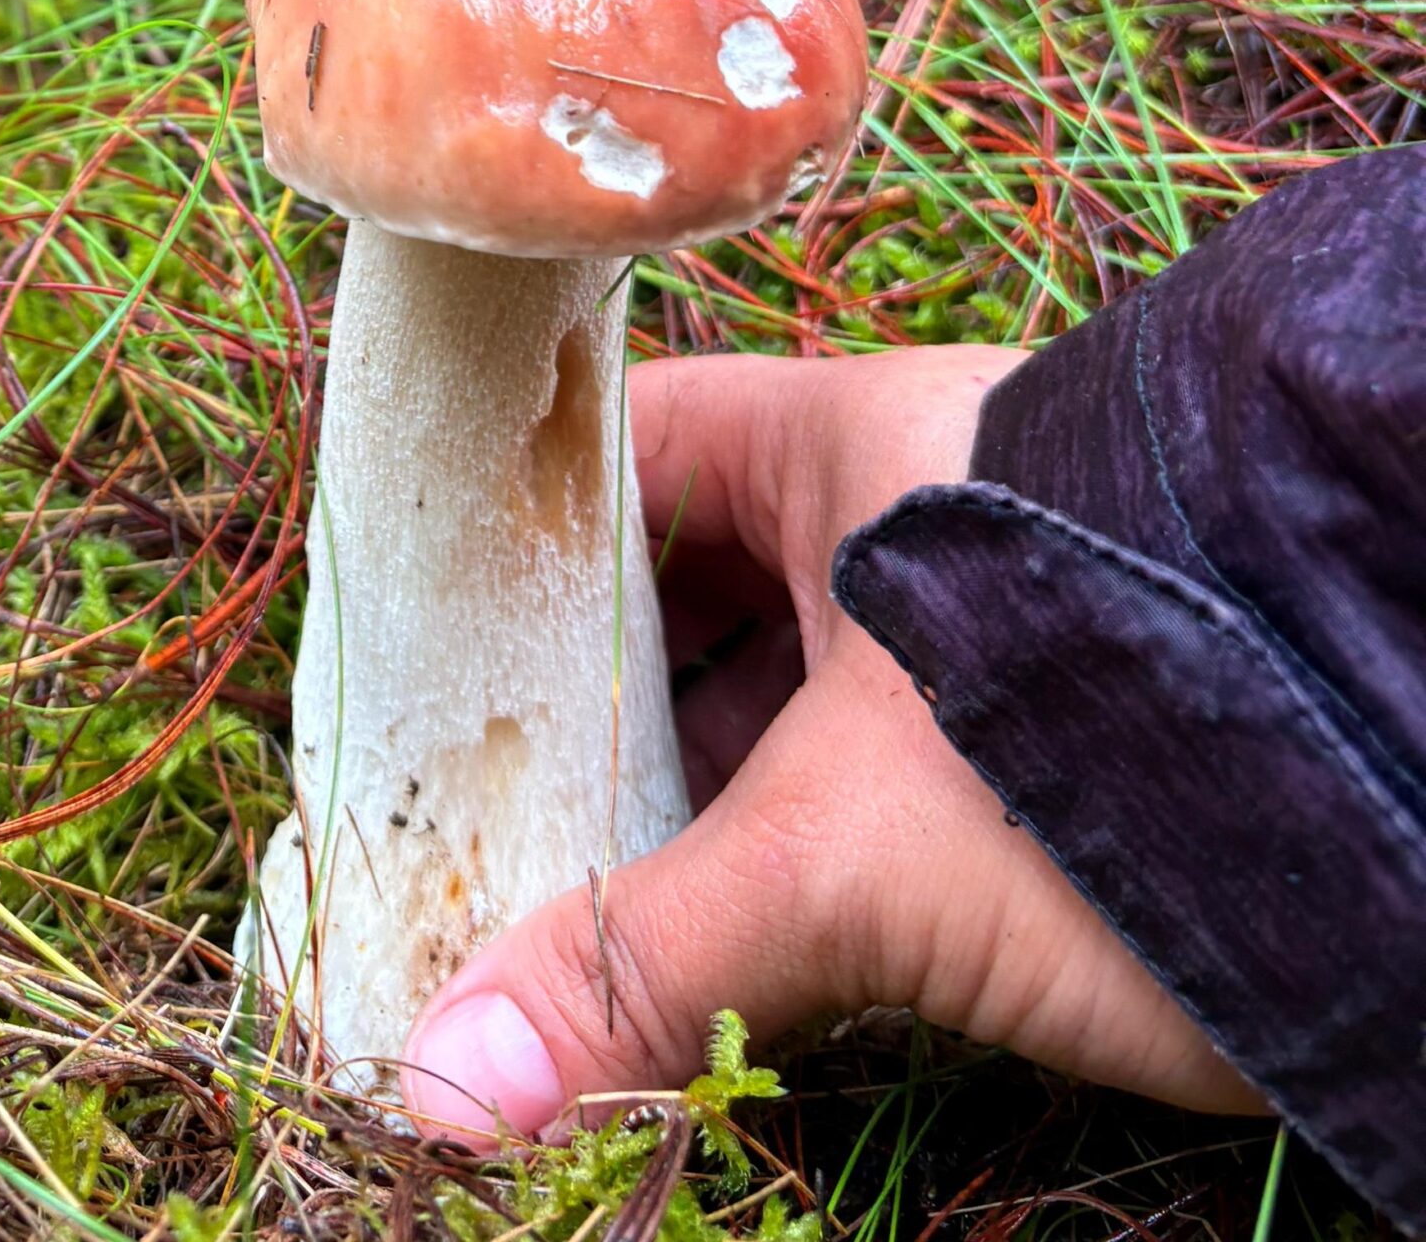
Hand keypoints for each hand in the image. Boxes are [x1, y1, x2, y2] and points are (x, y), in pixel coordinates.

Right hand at [401, 348, 1260, 1141]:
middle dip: (573, 715)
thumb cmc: (1117, 744)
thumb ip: (640, 961)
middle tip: (456, 813)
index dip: (504, 536)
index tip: (414, 644)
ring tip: (538, 901)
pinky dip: (764, 866)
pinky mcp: (1024, 757)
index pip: (617, 454)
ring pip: (763, 709)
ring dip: (667, 809)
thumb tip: (435, 1083)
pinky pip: (841, 794)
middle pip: (675, 601)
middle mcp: (897, 522)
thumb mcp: (854, 858)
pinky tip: (686, 949)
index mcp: (841, 447)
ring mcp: (964, 643)